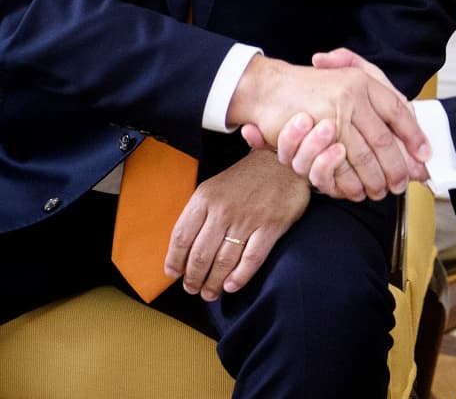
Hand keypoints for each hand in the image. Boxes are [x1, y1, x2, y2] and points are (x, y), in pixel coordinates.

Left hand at [164, 150, 308, 300]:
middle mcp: (223, 209)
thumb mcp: (215, 186)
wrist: (282, 162)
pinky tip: (231, 286)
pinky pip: (251, 259)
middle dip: (193, 277)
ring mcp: (247, 219)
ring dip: (213, 283)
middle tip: (192, 288)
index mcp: (205, 197)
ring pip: (223, 261)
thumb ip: (200, 213)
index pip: (182, 236)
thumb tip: (184, 247)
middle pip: (200, 254)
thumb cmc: (246, 178)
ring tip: (210, 293)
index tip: (173, 273)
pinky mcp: (270, 227)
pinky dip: (239, 277)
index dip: (174, 260)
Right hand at [228, 52, 428, 199]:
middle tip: (402, 183)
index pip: (397, 111)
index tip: (424, 155)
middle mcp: (351, 96)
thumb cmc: (311, 86)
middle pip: (385, 140)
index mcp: (362, 81)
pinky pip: (341, 166)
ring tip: (382, 190)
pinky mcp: (316, 136)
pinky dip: (351, 182)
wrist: (270, 88)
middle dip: (397, 167)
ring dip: (375, 179)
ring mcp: (334, 116)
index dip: (414, 135)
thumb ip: (377, 98)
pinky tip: (358, 191)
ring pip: (366, 157)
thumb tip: (405, 130)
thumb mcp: (346, 77)